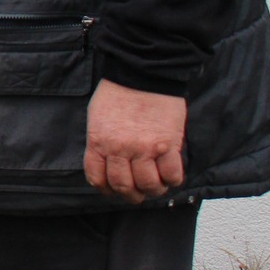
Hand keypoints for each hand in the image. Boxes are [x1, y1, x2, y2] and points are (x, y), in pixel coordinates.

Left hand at [84, 79, 186, 203]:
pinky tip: (171, 175)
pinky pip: (172, 175)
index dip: (107, 190)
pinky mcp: (168, 145)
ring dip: (154, 190)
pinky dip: (172, 180)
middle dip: (132, 195)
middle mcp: (119, 149)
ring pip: (149, 185)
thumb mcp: (97, 118)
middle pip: (124, 187)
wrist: (142, 73)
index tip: (114, 190)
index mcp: (98, 142)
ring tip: (157, 185)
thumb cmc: (118, 92)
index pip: (97, 179)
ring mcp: (145, 149)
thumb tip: (106, 162)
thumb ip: (100, 141)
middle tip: (139, 192)